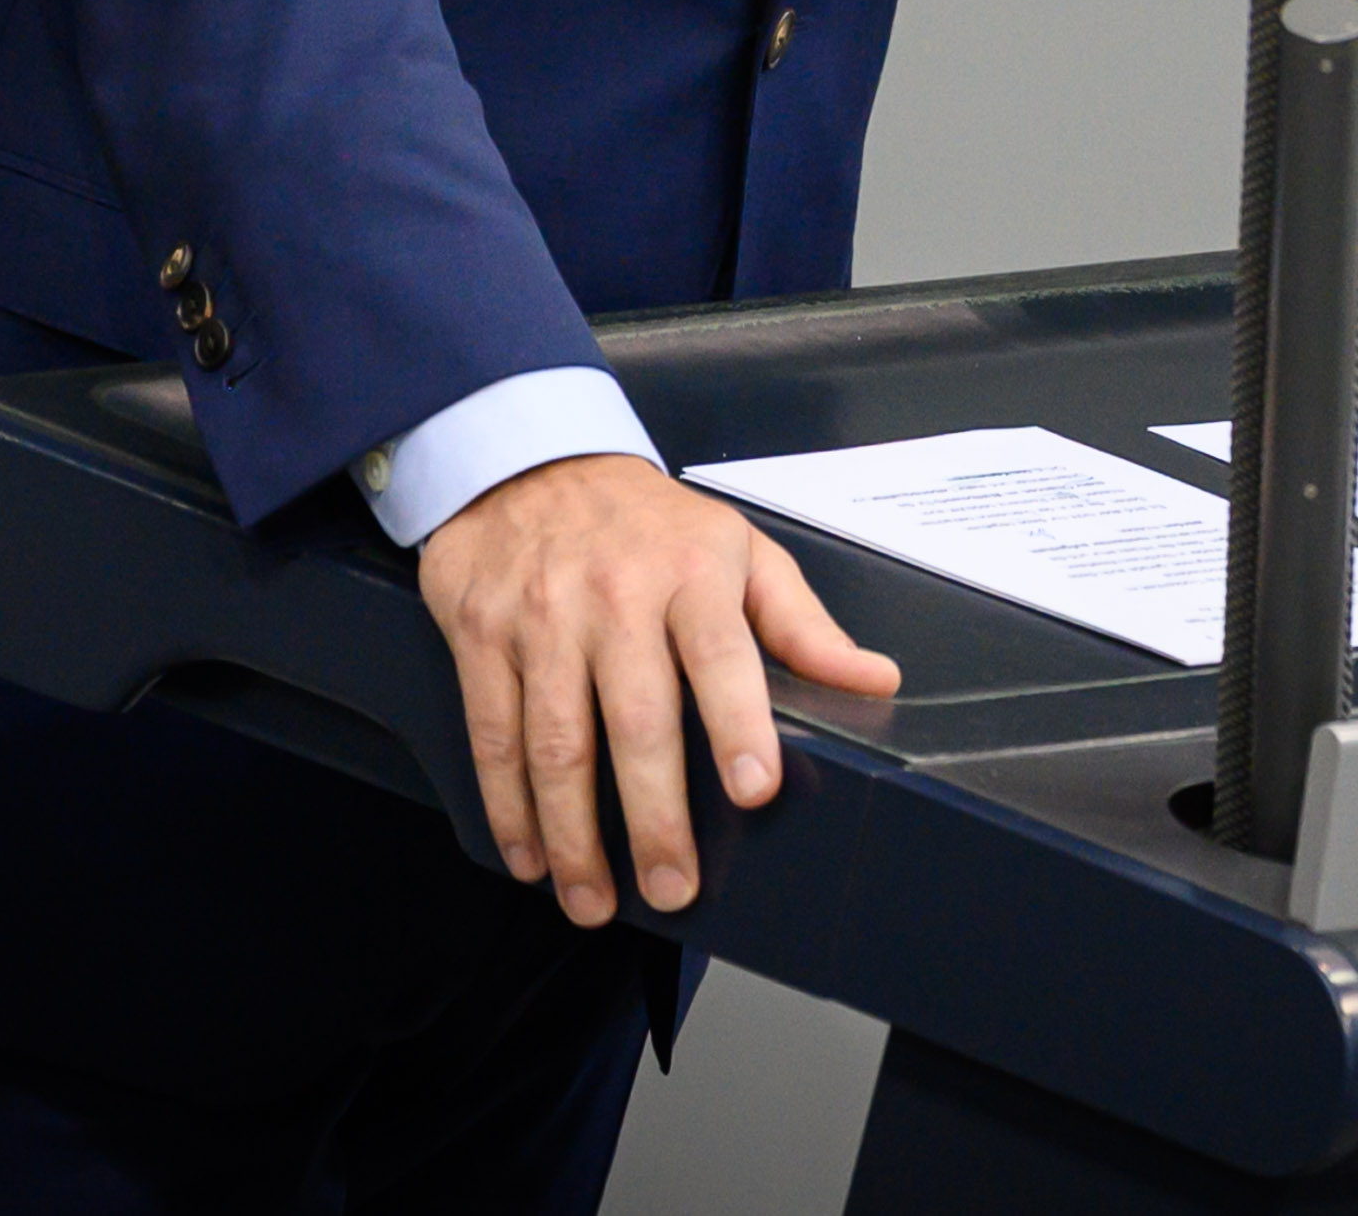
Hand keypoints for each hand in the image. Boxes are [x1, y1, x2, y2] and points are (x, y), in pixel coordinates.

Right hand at [414, 454, 901, 926]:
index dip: (738, 723)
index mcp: (691, 573)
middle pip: (636, 718)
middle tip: (673, 886)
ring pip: (555, 741)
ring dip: (574, 833)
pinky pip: (493, 733)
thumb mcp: (738, 550)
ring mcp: (542, 618)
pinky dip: (508, 806)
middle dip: (654, 815)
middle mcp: (615, 596)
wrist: (527, 459)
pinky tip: (530, 855)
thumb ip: (803, 624)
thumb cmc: (647, 522)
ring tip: (594, 899)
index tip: (755, 789)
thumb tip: (875, 680)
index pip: (721, 654)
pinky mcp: (482, 635)